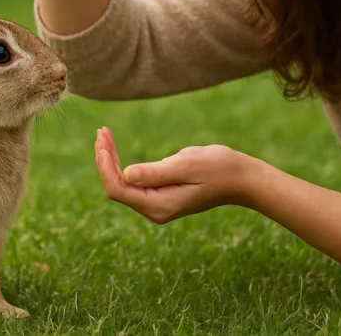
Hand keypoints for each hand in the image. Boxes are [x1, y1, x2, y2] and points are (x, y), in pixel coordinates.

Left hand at [94, 127, 255, 223]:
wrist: (240, 178)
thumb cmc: (218, 169)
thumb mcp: (187, 165)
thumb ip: (156, 172)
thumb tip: (126, 175)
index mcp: (160, 205)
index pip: (119, 190)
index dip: (106, 167)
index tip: (102, 142)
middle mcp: (155, 209)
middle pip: (117, 187)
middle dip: (105, 159)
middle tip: (101, 131)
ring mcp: (157, 203)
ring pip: (122, 183)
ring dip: (111, 159)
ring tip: (104, 134)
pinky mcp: (160, 194)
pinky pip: (133, 181)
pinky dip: (121, 162)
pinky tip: (113, 147)